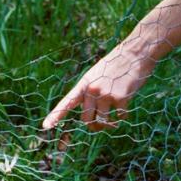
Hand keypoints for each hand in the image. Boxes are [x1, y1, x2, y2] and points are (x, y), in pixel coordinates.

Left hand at [42, 43, 156, 131]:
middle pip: (86, 119)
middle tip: (100, 126)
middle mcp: (92, 90)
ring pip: (102, 122)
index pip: (67, 102)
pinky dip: (122, 117)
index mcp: (84, 84)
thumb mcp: (97, 75)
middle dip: (93, 126)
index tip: (46, 126)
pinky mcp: (120, 99)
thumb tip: (90, 117)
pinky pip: (119, 118)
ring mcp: (106, 94)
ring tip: (114, 122)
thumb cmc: (116, 66)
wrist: (134, 54)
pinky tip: (125, 108)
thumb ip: (90, 93)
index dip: (56, 115)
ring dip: (109, 125)